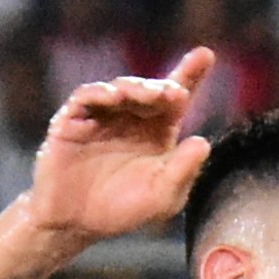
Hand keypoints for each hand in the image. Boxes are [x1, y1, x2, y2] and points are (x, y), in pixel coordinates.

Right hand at [21, 48, 215, 245]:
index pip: (175, 99)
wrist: (73, 224)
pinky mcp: (73, 121)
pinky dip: (100, 93)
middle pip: (150, 90)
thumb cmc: (121, 211)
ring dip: (136, 88)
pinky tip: (114, 97)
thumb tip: (204, 142)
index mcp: (157, 133)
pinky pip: (86, 97)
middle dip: (163, 88)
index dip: (190, 74)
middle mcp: (131, 119)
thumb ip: (183, 172)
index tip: (205, 54)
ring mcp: (101, 117)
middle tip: (175, 94)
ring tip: (148, 95)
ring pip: (120, 88)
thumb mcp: (161, 198)